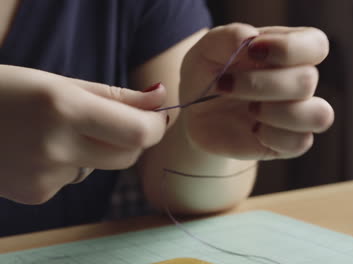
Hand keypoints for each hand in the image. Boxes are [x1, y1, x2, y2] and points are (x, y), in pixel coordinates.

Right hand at [0, 65, 167, 203]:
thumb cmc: (7, 92)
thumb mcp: (61, 83)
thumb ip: (118, 96)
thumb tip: (162, 97)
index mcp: (65, 108)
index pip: (138, 133)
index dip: (156, 127)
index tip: (156, 118)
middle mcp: (55, 146)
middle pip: (127, 156)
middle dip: (130, 139)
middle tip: (111, 120)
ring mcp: (44, 176)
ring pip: (100, 167)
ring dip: (94, 151)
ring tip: (55, 131)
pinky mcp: (36, 195)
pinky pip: (73, 179)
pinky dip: (67, 164)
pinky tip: (37, 150)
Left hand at [180, 23, 333, 159]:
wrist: (195, 114)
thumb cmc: (208, 75)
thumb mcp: (206, 51)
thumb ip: (226, 38)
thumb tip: (249, 37)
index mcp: (287, 52)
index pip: (316, 44)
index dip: (289, 48)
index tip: (252, 51)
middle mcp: (298, 82)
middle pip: (308, 80)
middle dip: (260, 84)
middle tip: (226, 85)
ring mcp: (297, 113)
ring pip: (319, 115)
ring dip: (278, 113)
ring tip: (250, 111)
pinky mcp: (289, 142)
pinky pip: (301, 142)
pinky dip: (273, 137)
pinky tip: (253, 130)